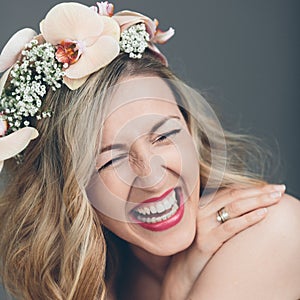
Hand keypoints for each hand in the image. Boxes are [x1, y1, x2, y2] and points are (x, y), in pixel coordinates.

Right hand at [159, 183, 285, 299]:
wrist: (187, 268)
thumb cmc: (206, 244)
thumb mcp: (215, 223)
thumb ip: (226, 210)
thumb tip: (253, 201)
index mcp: (205, 203)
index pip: (233, 190)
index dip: (254, 187)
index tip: (273, 187)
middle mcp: (203, 210)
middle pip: (235, 195)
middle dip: (259, 191)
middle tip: (279, 190)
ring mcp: (203, 225)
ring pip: (234, 207)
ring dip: (257, 201)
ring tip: (275, 199)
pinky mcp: (206, 241)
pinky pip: (230, 227)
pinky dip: (247, 219)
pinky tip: (262, 214)